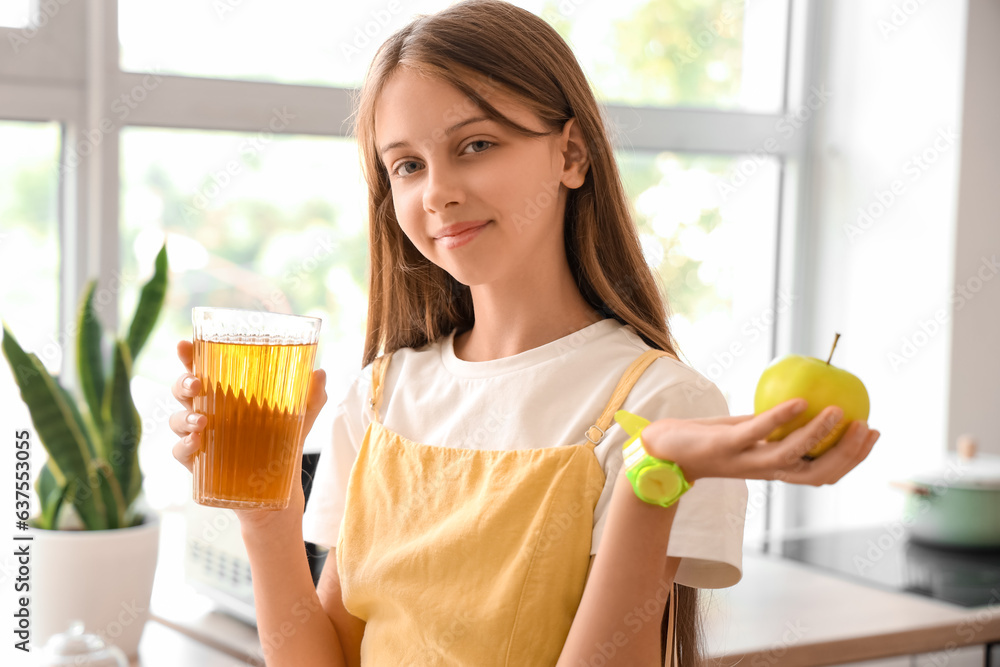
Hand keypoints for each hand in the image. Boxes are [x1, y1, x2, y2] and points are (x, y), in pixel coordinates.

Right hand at [168, 340, 327, 529]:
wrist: (277, 485)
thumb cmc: (282, 438)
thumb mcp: (300, 415)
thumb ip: (310, 395)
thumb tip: (320, 372)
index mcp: (226, 391)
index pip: (202, 367)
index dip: (189, 355)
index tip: (184, 344)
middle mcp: (206, 409)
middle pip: (182, 390)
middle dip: (184, 383)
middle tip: (198, 384)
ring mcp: (198, 435)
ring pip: (176, 420)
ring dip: (184, 418)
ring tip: (201, 422)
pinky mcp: (196, 461)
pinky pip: (180, 451)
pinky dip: (184, 445)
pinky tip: (197, 442)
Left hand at [639, 399, 879, 485]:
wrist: (668, 449)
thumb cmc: (712, 437)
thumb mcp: (751, 429)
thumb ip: (778, 423)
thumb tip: (812, 397)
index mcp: (776, 469)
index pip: (824, 473)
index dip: (854, 458)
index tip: (874, 432)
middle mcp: (764, 471)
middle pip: (817, 473)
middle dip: (847, 453)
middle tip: (865, 426)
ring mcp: (744, 461)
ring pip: (790, 455)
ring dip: (818, 434)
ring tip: (837, 412)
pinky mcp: (724, 448)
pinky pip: (757, 433)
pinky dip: (781, 419)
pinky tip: (801, 402)